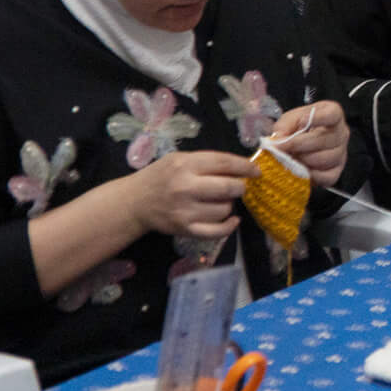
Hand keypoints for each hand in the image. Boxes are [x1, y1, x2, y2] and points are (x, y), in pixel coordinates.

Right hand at [126, 150, 254, 240]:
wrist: (134, 202)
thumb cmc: (160, 176)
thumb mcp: (179, 159)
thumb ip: (207, 161)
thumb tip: (242, 167)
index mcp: (185, 165)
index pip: (224, 163)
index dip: (245, 166)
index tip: (256, 171)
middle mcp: (185, 187)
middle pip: (229, 188)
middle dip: (240, 187)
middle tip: (239, 187)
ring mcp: (185, 211)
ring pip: (225, 209)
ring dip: (229, 205)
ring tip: (219, 200)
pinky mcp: (184, 229)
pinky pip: (216, 232)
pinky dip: (229, 226)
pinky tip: (232, 220)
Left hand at [266, 100, 348, 188]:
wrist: (303, 144)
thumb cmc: (299, 128)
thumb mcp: (290, 120)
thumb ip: (284, 126)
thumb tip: (278, 140)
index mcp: (332, 113)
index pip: (333, 114)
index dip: (319, 118)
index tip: (301, 121)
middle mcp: (341, 132)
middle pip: (323, 140)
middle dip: (298, 145)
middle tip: (281, 148)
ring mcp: (342, 152)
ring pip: (324, 159)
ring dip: (303, 160)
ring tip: (290, 158)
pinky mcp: (337, 170)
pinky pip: (327, 176)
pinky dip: (311, 175)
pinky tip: (301, 170)